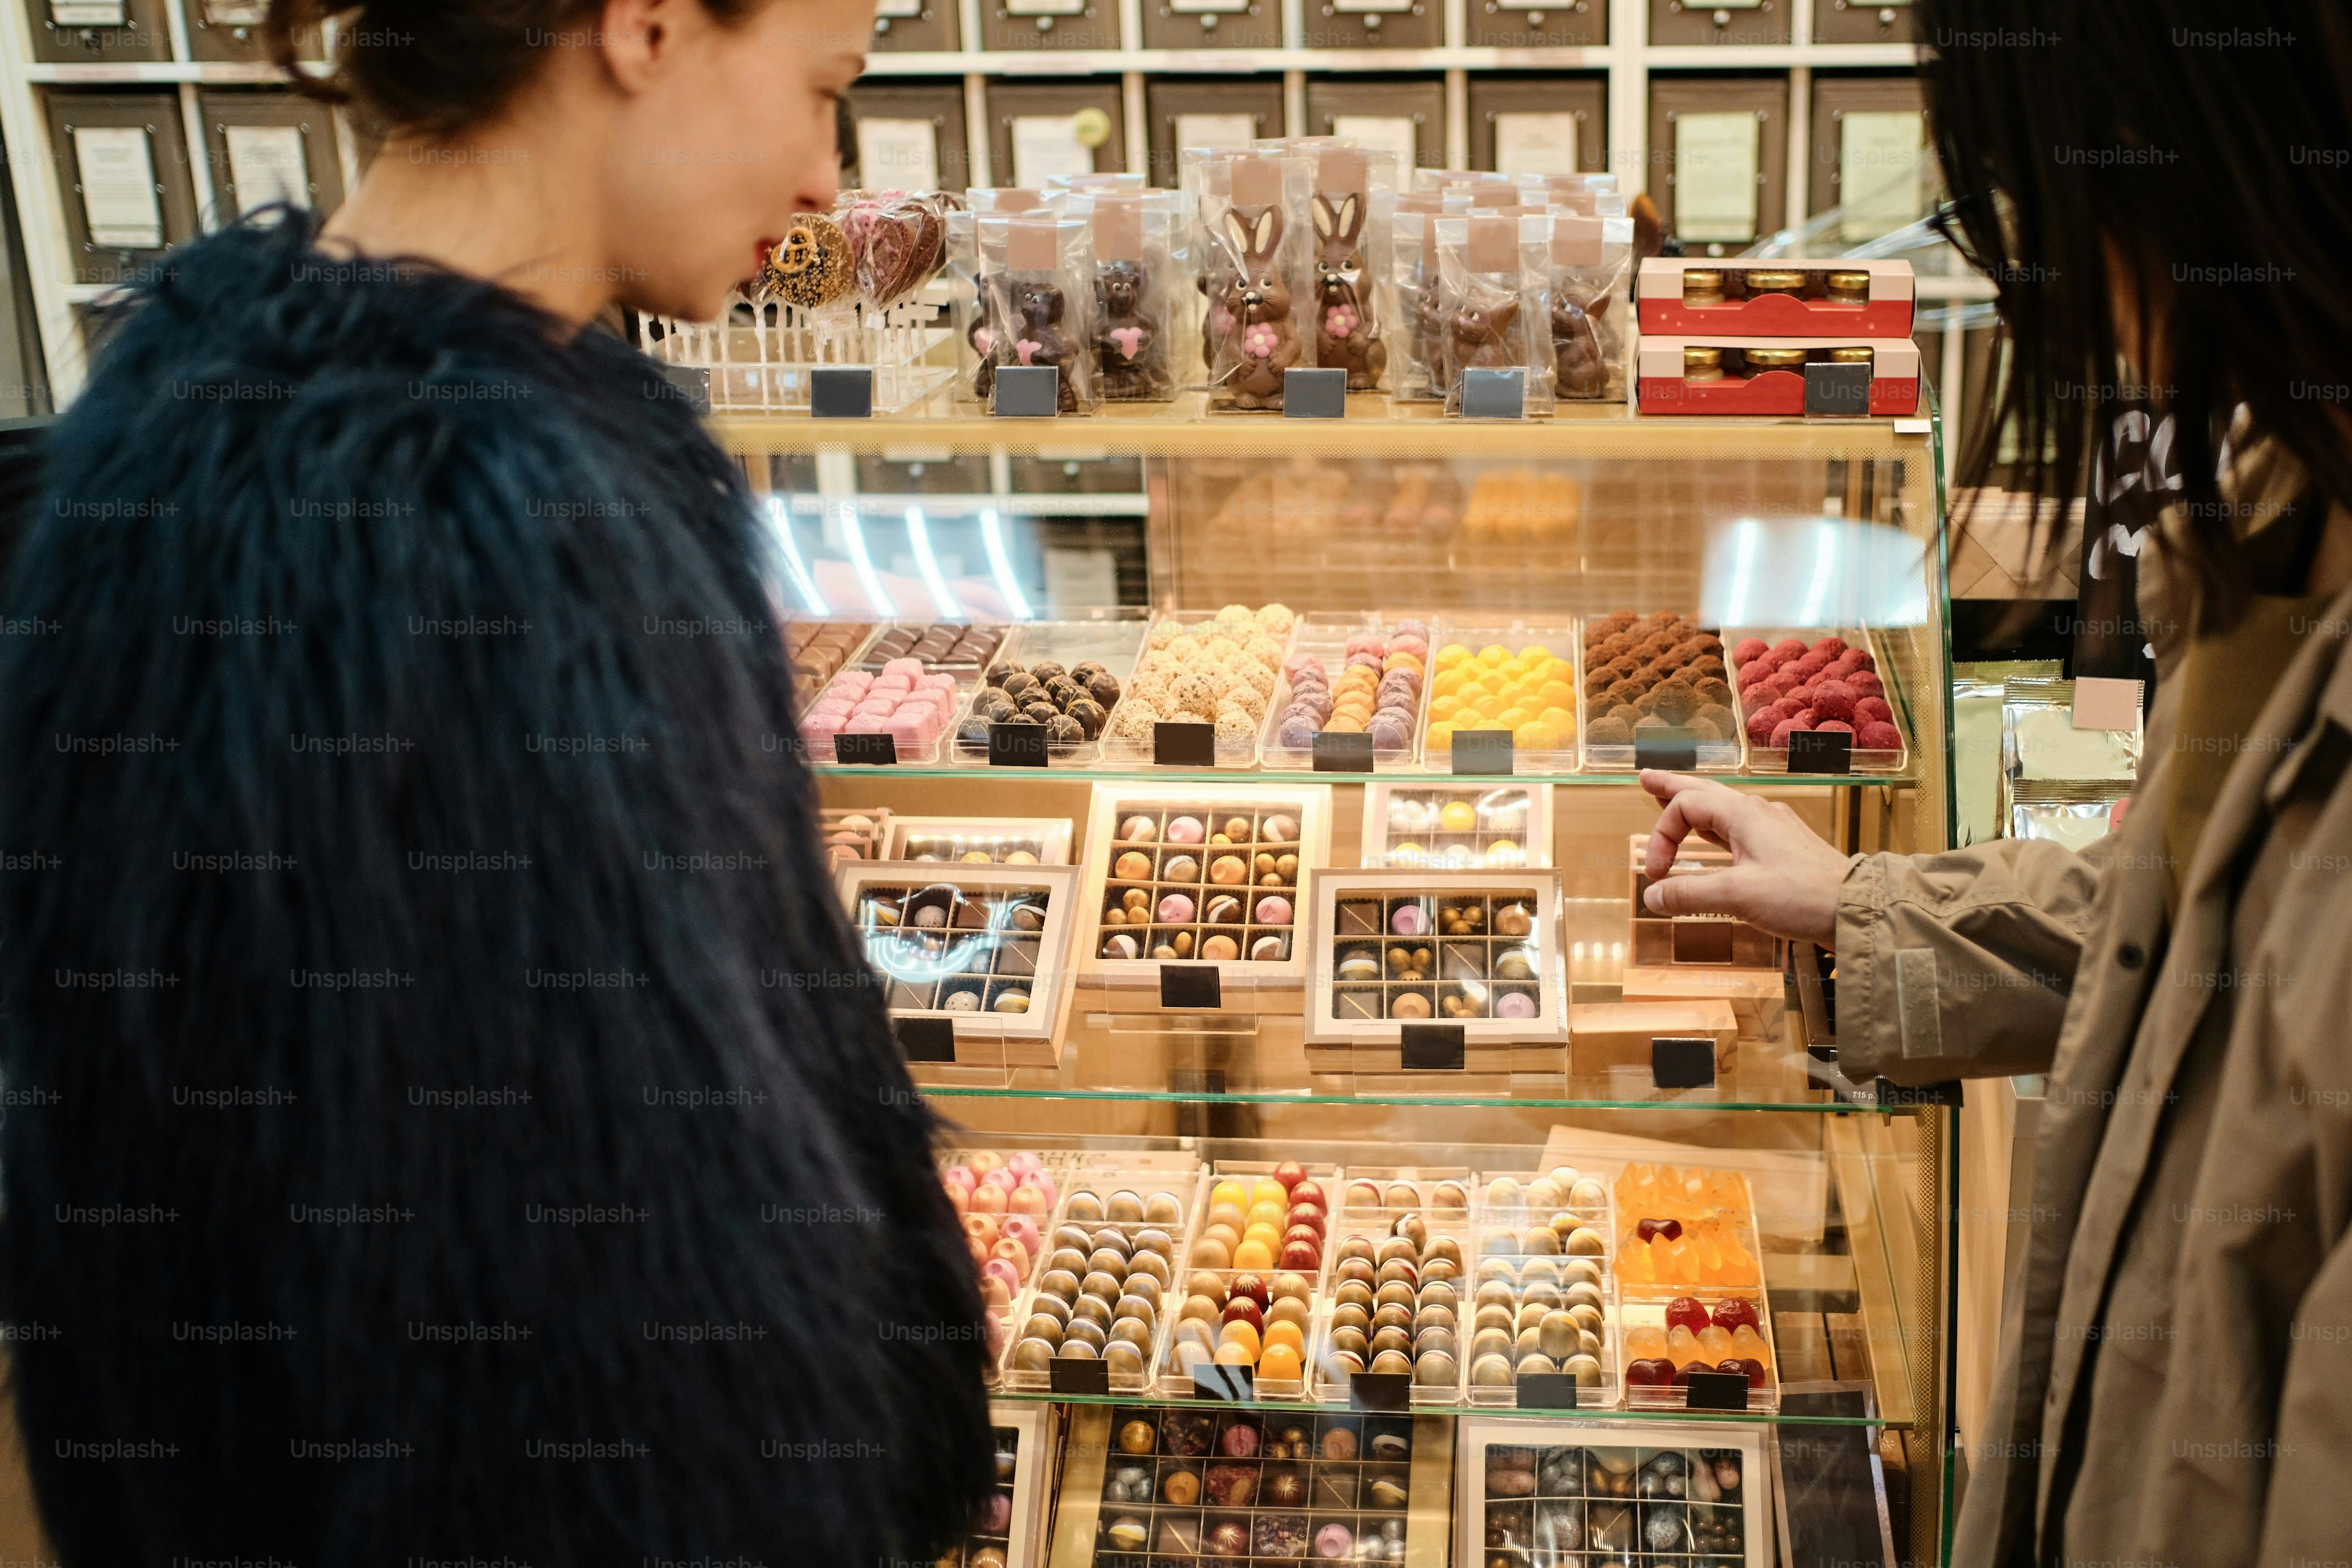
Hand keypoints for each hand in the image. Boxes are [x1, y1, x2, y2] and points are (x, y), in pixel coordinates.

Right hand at [1638, 770, 1851, 948]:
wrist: (1855, 908)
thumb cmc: (1800, 897)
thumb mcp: (1736, 895)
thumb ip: (1689, 893)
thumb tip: (1651, 896)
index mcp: (1743, 814)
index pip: (1685, 807)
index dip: (1662, 836)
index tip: (1657, 874)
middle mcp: (1757, 813)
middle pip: (1704, 791)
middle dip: (1672, 786)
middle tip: (1646, 779)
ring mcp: (1773, 828)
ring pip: (1723, 808)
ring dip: (1693, 804)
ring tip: (1670, 800)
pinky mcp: (1783, 847)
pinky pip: (1739, 827)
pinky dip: (1715, 826)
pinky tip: (1713, 836)